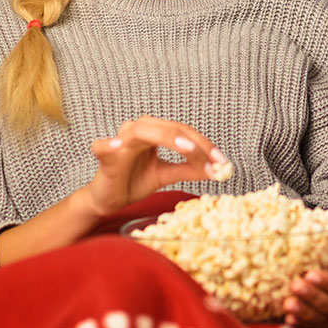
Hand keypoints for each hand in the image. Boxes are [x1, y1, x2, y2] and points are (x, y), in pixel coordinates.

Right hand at [84, 116, 230, 220]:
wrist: (109, 199)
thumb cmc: (134, 181)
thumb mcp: (166, 175)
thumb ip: (188, 170)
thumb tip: (217, 169)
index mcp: (153, 132)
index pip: (183, 131)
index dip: (205, 145)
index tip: (223, 162)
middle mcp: (137, 130)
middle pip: (168, 128)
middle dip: (193, 142)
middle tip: (213, 159)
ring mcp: (120, 140)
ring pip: (142, 131)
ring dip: (166, 137)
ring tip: (186, 148)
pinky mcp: (104, 156)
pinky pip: (104, 147)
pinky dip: (110, 145)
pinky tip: (118, 146)